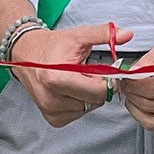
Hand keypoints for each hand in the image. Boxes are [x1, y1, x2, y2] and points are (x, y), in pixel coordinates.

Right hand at [9, 23, 130, 127]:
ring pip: (88, 108)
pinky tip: (70, 89)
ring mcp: (50, 110)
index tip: (102, 70)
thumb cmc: (52, 46)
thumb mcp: (79, 36)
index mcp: (58, 79)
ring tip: (75, 79)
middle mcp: (52, 98)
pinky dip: (79, 102)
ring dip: (87, 95)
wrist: (27, 53)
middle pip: (95, 101)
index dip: (106, 80)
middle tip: (86, 72)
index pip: (99, 91)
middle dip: (96, 86)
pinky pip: (78, 113)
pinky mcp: (52, 118)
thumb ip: (104, 34)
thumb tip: (126, 34)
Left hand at [116, 30, 153, 134]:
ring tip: (132, 92)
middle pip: (150, 103)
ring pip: (151, 119)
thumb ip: (153, 57)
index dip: (133, 82)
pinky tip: (143, 102)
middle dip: (131, 92)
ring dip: (135, 106)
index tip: (124, 76)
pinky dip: (144, 115)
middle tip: (125, 82)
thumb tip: (134, 72)